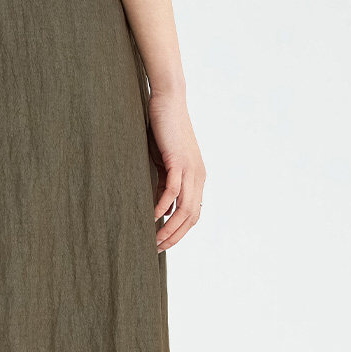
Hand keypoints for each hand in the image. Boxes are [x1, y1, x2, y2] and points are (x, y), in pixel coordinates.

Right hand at [148, 92, 205, 250]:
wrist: (169, 102)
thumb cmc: (164, 132)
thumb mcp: (164, 164)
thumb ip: (165, 185)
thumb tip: (162, 209)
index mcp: (197, 179)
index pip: (193, 215)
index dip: (180, 233)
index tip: (163, 244)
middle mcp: (199, 177)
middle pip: (191, 217)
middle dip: (175, 236)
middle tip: (156, 249)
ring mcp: (191, 169)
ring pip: (185, 208)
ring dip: (170, 227)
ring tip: (154, 239)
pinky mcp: (179, 161)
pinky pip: (173, 191)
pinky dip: (162, 207)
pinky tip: (151, 216)